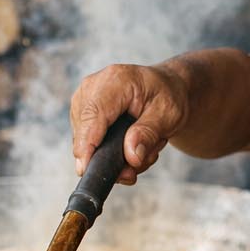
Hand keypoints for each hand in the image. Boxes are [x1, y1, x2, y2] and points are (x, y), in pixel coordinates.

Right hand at [71, 61, 188, 184]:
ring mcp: (83, 103)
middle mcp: (91, 88)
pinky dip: (113, 153)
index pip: (93, 115)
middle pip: (87, 134)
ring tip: (145, 144)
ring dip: (119, 157)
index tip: (86, 170)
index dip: (87, 144)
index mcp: (115, 81)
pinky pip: (91, 146)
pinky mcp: (81, 116)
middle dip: (115, 158)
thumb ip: (148, 134)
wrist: (164, 88)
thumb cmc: (166, 95)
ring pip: (89, 145)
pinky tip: (133, 143)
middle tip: (147, 157)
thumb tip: (131, 157)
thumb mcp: (168, 114)